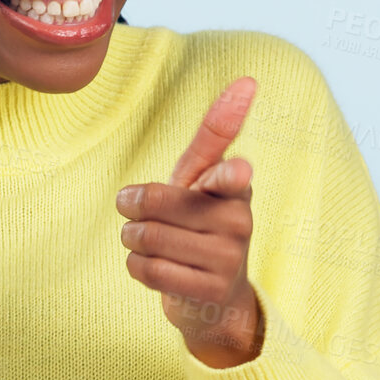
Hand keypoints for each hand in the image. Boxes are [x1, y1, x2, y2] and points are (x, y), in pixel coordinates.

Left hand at [116, 77, 262, 367]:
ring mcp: (228, 260)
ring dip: (132, 238)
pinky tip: (151, 266)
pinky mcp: (210, 293)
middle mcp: (239, 222)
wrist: (215, 298)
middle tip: (137, 213)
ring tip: (147, 241)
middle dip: (133, 208)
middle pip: (156, 202)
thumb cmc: (200, 223)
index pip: (230, 174)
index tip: (237, 170)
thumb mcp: (202, 179)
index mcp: (235, 188)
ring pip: (147, 236)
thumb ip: (212, 137)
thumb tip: (247, 81)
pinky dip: (135, 266)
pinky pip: (147, 269)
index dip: (229, 173)